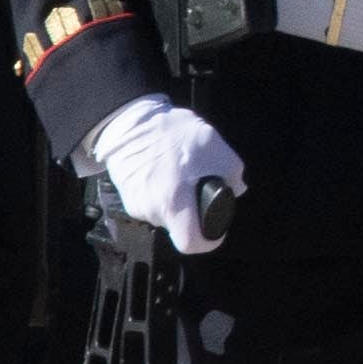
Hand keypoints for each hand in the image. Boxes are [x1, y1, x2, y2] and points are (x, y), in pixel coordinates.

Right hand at [88, 92, 246, 251]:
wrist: (128, 121)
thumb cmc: (171, 133)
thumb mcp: (213, 145)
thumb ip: (231, 171)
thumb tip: (236, 189)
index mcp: (174, 202)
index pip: (191, 242)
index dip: (207, 240)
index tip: (214, 229)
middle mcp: (152, 210)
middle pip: (179, 225)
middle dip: (192, 212)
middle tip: (196, 188)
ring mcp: (136, 205)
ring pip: (165, 213)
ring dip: (175, 200)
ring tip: (178, 175)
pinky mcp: (127, 197)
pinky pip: (151, 203)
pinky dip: (160, 192)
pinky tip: (162, 173)